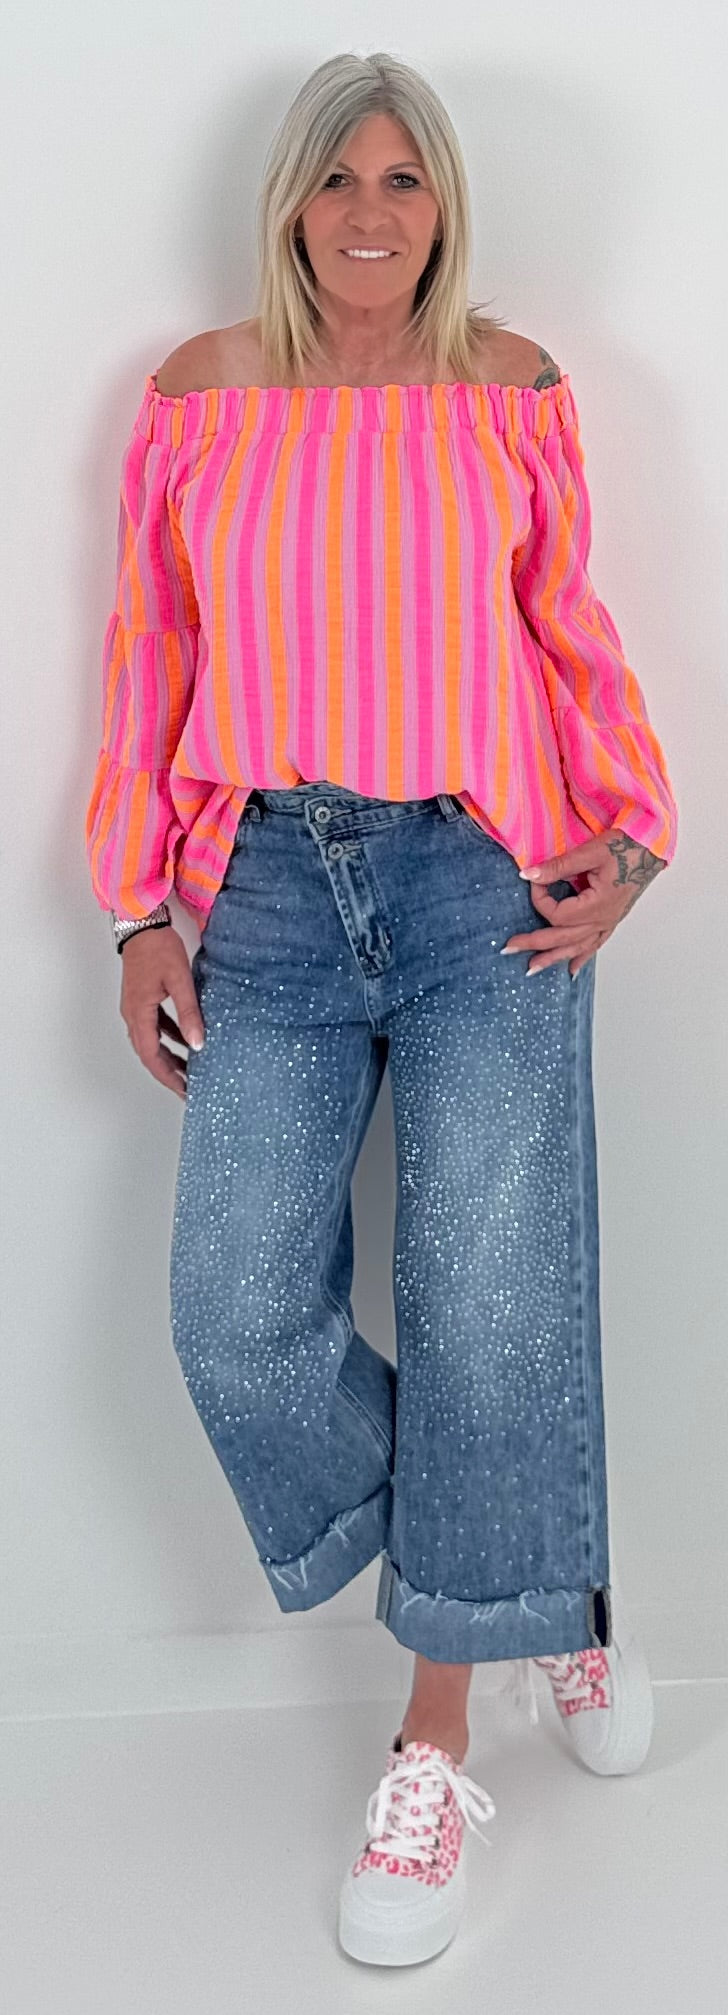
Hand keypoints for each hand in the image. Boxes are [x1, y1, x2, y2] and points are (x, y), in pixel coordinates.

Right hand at [120, 927, 205, 1097]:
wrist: (142, 924)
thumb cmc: (158, 948)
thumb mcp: (179, 981)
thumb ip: (189, 1013)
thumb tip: (198, 1044)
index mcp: (139, 1014)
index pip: (152, 1056)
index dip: (168, 1077)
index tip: (184, 1090)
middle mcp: (132, 1014)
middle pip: (149, 1053)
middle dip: (168, 1072)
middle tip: (188, 1087)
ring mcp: (135, 1007)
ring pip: (150, 1042)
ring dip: (167, 1056)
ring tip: (187, 1069)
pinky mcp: (141, 999)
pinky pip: (153, 1027)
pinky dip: (167, 1038)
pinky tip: (182, 1040)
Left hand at [501, 827, 667, 977]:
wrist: (652, 847)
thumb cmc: (627, 846)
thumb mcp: (591, 852)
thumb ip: (558, 866)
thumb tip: (528, 874)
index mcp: (597, 905)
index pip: (557, 913)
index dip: (540, 899)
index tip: (534, 880)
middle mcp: (602, 919)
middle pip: (562, 938)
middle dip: (533, 944)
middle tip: (508, 949)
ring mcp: (608, 922)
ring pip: (577, 948)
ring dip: (553, 958)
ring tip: (531, 969)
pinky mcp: (612, 920)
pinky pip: (594, 945)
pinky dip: (581, 958)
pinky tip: (571, 969)